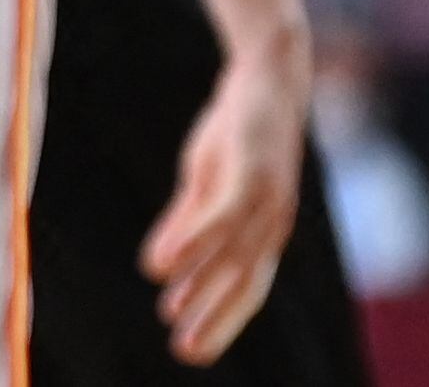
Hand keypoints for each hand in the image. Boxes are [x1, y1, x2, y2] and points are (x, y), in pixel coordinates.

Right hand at [141, 48, 304, 364]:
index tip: (190, 350)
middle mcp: (271, 224)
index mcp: (262, 231)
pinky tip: (163, 261)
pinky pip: (219, 217)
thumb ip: (188, 223)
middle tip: (186, 353)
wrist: (267, 75)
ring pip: (233, 256)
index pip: (245, 289)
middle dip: (216, 319)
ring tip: (171, 315)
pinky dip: (192, 242)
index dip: (221, 320)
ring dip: (202, 288)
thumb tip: (158, 266)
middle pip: (244, 283)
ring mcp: (265, 200)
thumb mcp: (207, 181)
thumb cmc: (239, 130)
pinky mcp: (251, 172)